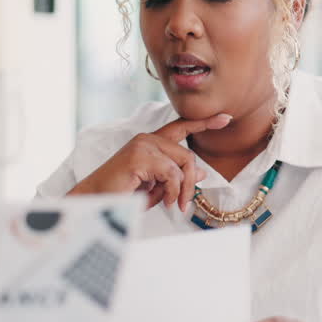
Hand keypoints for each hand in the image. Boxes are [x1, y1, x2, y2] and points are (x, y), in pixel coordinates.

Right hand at [67, 113, 230, 209]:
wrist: (95, 201)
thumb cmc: (122, 195)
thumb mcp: (155, 186)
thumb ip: (175, 176)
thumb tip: (201, 172)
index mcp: (150, 142)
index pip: (181, 128)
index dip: (204, 123)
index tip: (225, 117)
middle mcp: (147, 139)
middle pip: (188, 155)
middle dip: (190, 182)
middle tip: (183, 204)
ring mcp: (143, 145)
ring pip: (183, 164)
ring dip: (180, 189)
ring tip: (170, 203)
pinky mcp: (139, 157)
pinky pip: (171, 174)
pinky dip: (171, 191)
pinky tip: (161, 201)